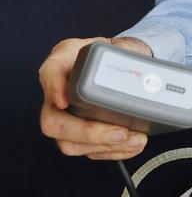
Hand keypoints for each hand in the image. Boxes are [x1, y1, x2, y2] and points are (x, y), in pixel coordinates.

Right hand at [39, 36, 152, 159]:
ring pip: (71, 144)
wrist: (119, 67)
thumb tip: (117, 69)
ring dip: (105, 146)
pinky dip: (113, 152)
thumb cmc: (108, 55)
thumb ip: (111, 52)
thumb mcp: (106, 45)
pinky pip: (89, 151)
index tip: (66, 100)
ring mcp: (66, 119)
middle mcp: (57, 96)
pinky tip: (132, 146)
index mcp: (61, 66)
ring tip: (136, 140)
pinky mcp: (81, 136)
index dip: (54, 89)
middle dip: (89, 133)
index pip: (49, 74)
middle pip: (55, 123)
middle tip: (121, 132)